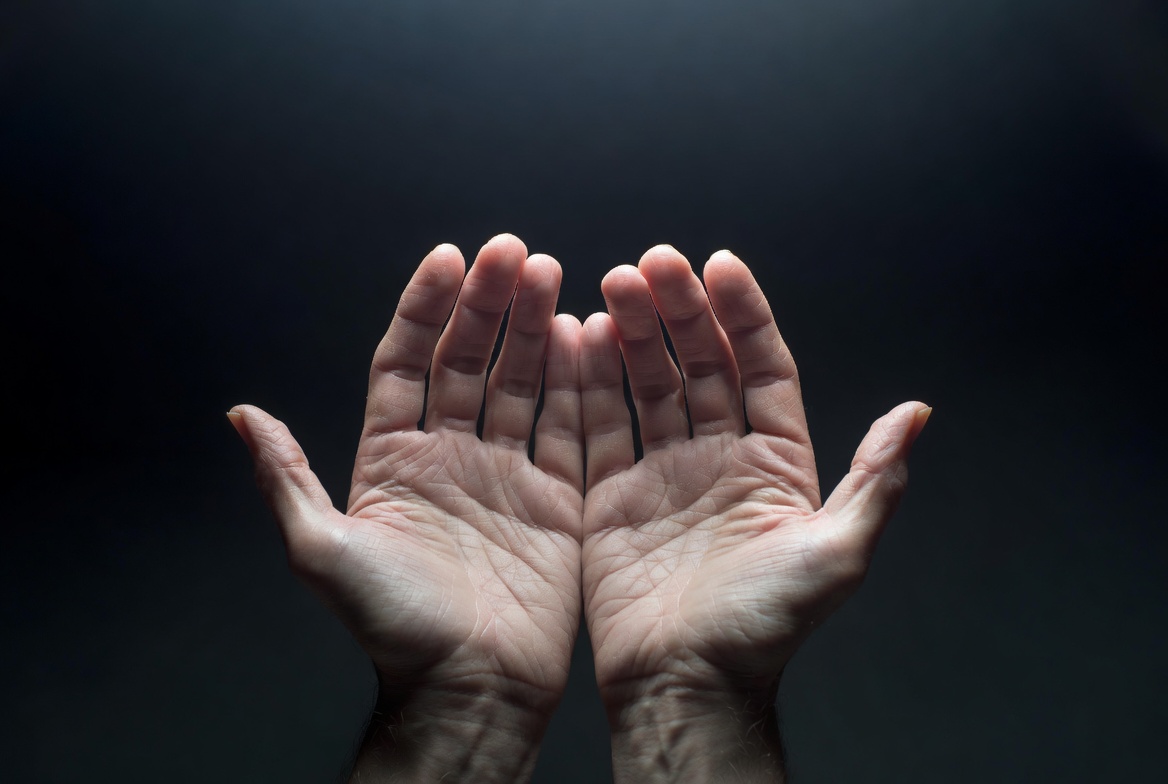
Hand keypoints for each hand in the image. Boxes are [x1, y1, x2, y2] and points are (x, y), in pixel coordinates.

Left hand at [230, 235, 584, 782]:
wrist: (470, 689)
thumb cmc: (392, 630)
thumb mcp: (323, 551)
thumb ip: (288, 477)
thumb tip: (241, 413)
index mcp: (392, 460)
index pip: (406, 363)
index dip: (424, 309)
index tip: (448, 259)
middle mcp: (448, 457)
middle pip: (469, 361)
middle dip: (488, 303)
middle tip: (513, 252)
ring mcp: (505, 475)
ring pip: (522, 383)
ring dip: (535, 329)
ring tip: (551, 275)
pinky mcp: (555, 500)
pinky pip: (569, 428)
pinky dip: (579, 383)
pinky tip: (587, 337)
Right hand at [579, 246, 928, 780]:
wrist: (685, 684)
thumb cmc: (763, 629)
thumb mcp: (834, 554)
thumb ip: (873, 482)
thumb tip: (917, 415)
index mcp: (775, 462)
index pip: (762, 367)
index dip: (744, 314)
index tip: (719, 264)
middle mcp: (720, 457)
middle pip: (701, 363)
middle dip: (679, 310)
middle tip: (651, 263)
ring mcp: (664, 472)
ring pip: (649, 383)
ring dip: (633, 332)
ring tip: (612, 285)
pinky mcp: (613, 493)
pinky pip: (600, 424)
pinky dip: (589, 381)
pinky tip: (580, 338)